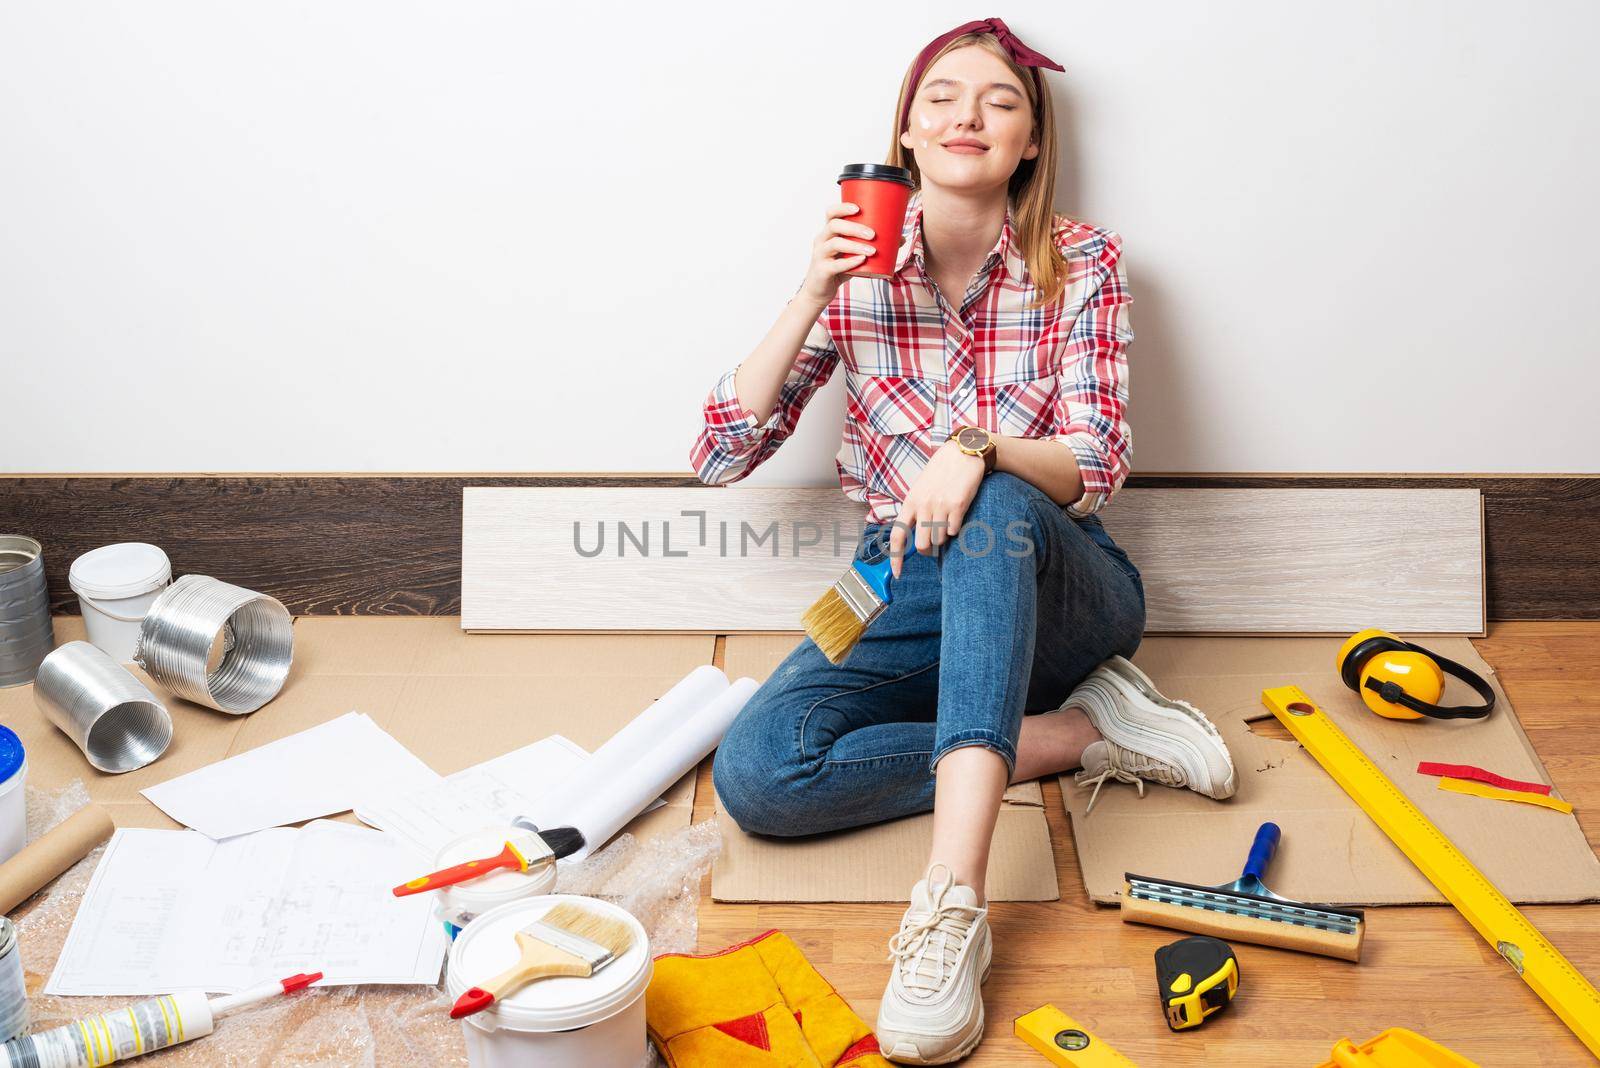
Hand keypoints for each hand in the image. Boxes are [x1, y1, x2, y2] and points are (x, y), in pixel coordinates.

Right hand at [798, 202, 877, 304]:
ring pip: (835, 243)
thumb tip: (901, 238)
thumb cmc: (838, 269)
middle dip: (855, 227)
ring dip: (855, 245)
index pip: (831, 213)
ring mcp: (820, 255)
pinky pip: (835, 265)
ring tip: (872, 251)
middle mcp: (822, 240)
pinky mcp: (822, 271)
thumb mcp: (854, 255)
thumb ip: (872, 246)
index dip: (843, 207)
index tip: (858, 209)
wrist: (820, 292)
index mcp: (829, 232)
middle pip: (835, 225)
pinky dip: (850, 262)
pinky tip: (862, 261)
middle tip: (873, 234)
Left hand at [887, 440, 987, 577]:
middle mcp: (923, 505)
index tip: (898, 573)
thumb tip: (913, 538)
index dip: (896, 558)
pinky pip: (955, 531)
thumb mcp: (920, 489)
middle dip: (928, 550)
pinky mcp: (957, 505)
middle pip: (922, 545)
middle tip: (934, 543)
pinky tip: (957, 514)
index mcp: (910, 502)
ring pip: (939, 540)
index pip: (898, 536)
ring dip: (944, 536)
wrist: (962, 453)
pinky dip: (956, 528)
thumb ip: (915, 511)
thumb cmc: (940, 473)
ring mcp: (940, 506)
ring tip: (947, 519)